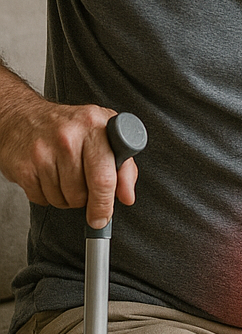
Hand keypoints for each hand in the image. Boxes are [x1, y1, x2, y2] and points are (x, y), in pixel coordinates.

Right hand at [0, 94, 137, 229]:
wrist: (22, 117)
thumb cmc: (71, 127)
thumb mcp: (105, 133)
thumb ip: (124, 164)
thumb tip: (127, 197)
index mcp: (96, 126)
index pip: (105, 176)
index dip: (106, 202)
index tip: (105, 216)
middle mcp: (69, 136)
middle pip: (82, 193)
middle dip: (89, 206)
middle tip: (90, 203)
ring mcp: (43, 151)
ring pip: (63, 199)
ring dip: (68, 199)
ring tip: (68, 179)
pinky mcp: (23, 166)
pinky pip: (42, 199)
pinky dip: (48, 196)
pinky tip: (49, 178)